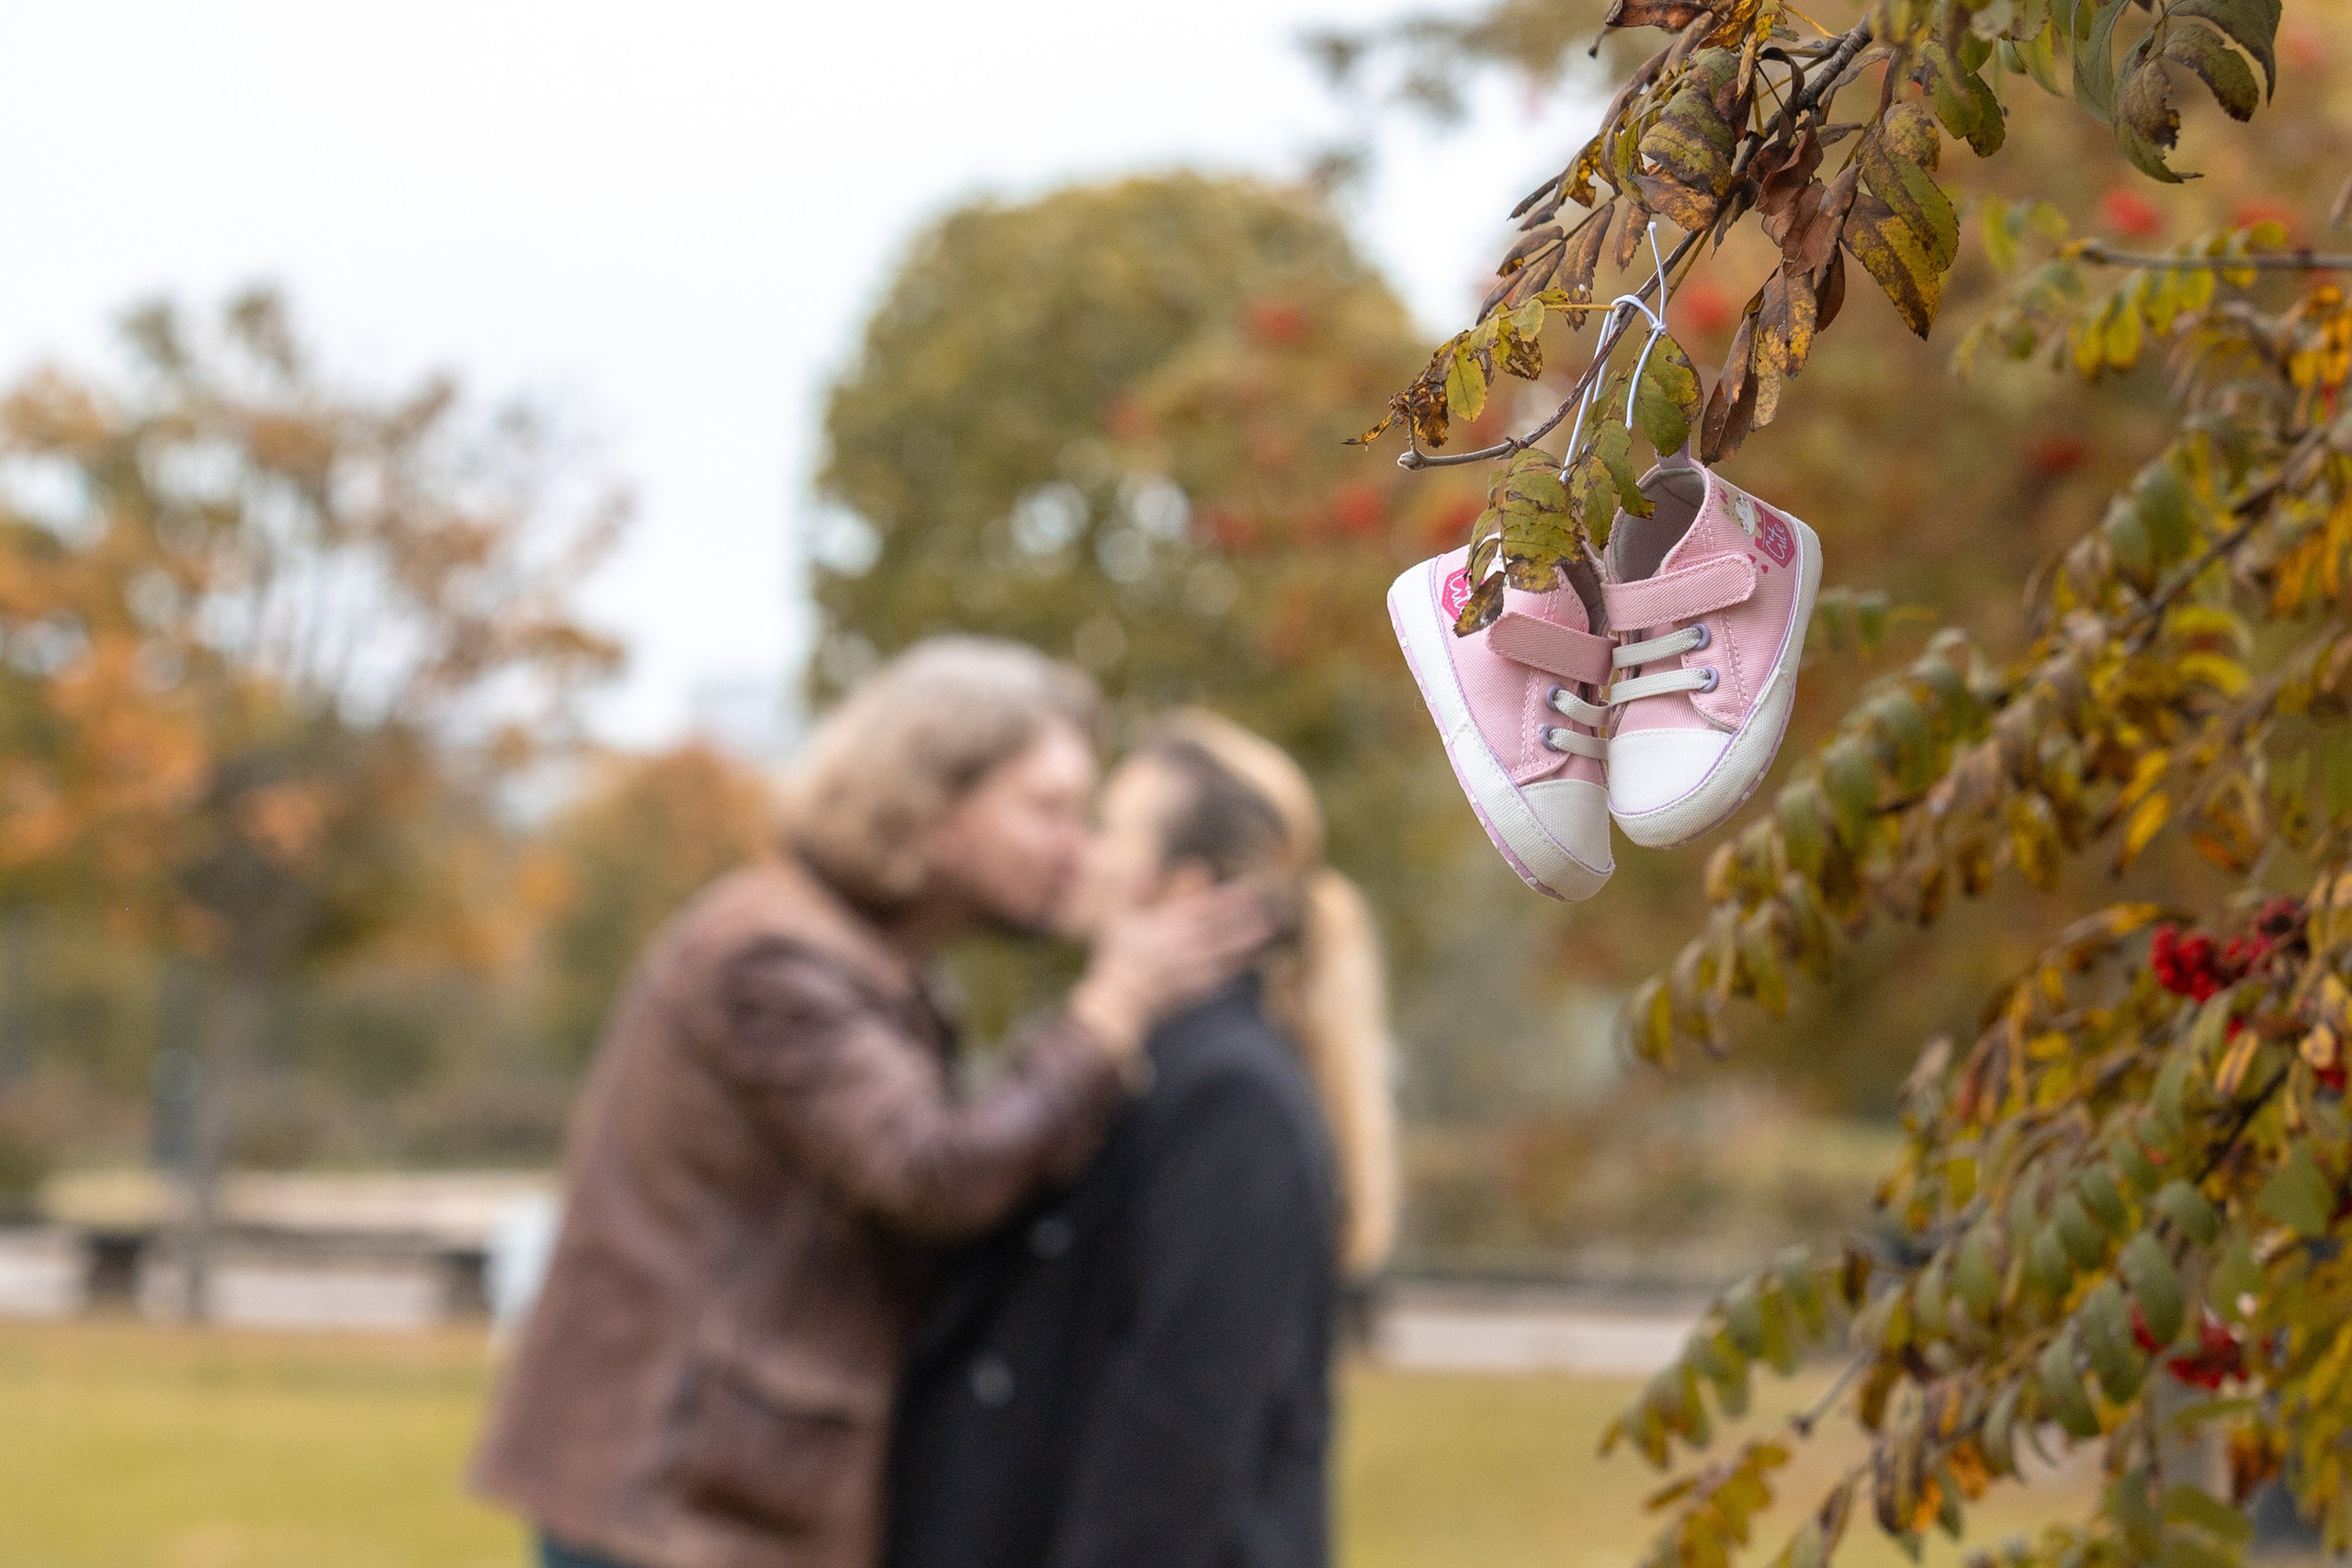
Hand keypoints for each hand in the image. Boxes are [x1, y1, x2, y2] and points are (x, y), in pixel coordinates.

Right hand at [1066, 882, 1276, 1059]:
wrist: (1124, 998)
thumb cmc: (1121, 957)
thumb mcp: (1123, 920)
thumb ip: (1136, 893)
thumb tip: (1145, 870)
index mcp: (1170, 927)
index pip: (1208, 908)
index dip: (1231, 898)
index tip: (1250, 888)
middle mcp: (1187, 946)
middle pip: (1224, 927)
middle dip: (1247, 915)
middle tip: (1268, 904)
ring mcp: (1194, 968)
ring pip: (1229, 949)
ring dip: (1250, 938)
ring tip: (1269, 927)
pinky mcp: (1198, 988)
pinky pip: (1224, 974)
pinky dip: (1240, 964)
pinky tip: (1253, 957)